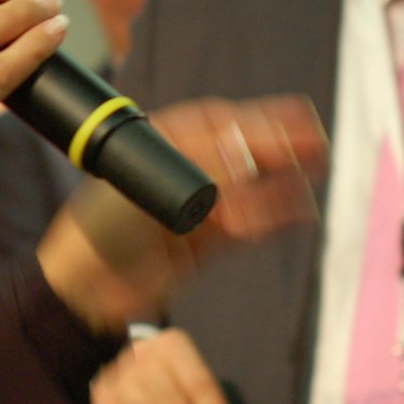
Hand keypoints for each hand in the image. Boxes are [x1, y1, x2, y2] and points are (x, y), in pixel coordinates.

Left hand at [37, 95, 324, 333]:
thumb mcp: (142, 190)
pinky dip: (276, 215)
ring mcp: (198, 206)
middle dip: (276, 142)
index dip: (252, 118)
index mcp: (160, 146)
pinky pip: (252, 223)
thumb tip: (242, 157)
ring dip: (283, 177)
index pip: (213, 122)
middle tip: (313, 137)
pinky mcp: (209, 241)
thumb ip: (194, 175)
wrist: (87, 288)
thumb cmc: (96, 230)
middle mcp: (183, 171)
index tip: (286, 115)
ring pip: (251, 186)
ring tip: (316, 166)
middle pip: (238, 150)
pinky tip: (301, 208)